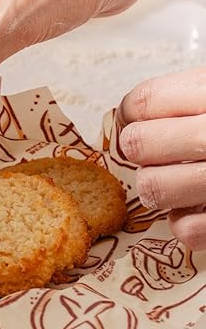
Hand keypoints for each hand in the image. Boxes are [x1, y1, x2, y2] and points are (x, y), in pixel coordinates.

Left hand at [118, 67, 205, 250]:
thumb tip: (131, 114)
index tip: (134, 121)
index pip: (143, 102)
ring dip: (159, 188)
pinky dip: (187, 223)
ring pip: (152, 188)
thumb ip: (185, 98)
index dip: (130, 114)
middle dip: (142, 151)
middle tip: (160, 153)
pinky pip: (186, 230)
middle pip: (138, 144)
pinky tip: (200, 207)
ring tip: (180, 181)